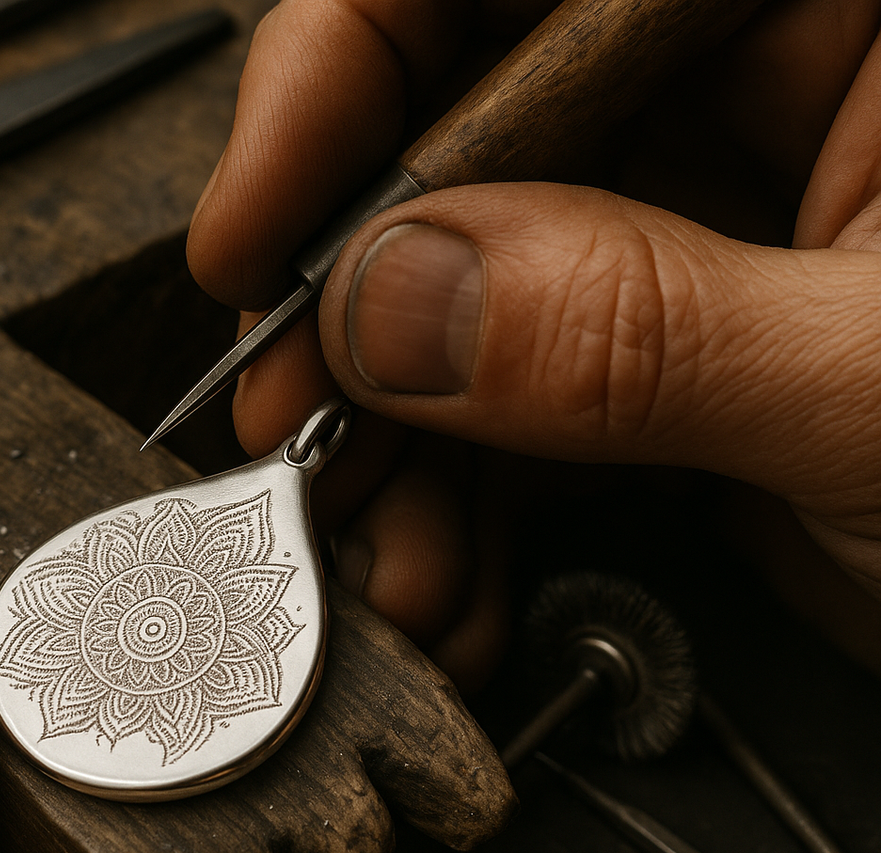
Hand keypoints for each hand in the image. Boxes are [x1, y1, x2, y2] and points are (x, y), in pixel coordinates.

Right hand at [187, 0, 880, 685]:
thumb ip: (643, 330)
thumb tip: (398, 301)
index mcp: (865, 8)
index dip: (356, 58)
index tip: (263, 215)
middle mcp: (782, 85)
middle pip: (472, 121)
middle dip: (361, 291)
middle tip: (291, 408)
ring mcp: (719, 225)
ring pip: (476, 282)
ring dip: (397, 432)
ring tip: (373, 540)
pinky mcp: (689, 350)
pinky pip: (522, 391)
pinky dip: (462, 491)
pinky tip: (448, 567)